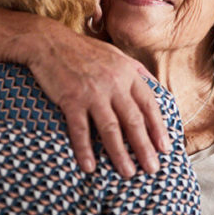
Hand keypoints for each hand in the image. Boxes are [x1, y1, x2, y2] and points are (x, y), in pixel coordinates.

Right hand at [7, 18, 170, 177]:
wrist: (48, 42)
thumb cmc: (83, 50)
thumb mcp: (116, 54)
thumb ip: (136, 71)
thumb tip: (155, 87)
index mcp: (127, 73)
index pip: (149, 105)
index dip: (158, 128)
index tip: (164, 148)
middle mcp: (113, 83)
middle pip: (133, 121)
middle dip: (144, 148)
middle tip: (151, 169)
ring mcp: (92, 92)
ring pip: (111, 129)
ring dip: (120, 154)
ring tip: (128, 173)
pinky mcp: (71, 99)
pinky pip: (80, 129)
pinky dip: (85, 149)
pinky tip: (89, 167)